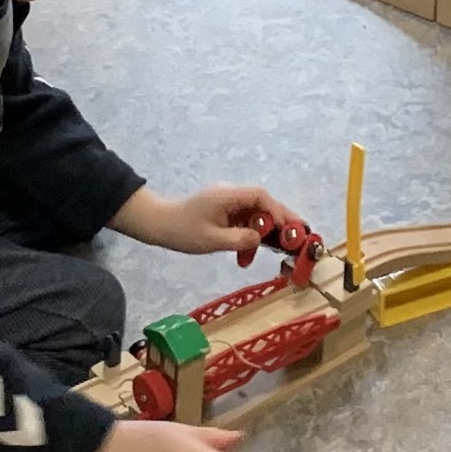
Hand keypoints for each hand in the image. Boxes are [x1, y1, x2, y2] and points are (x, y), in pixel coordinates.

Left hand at [115, 182, 307, 255]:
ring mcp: (226, 201)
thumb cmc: (183, 231)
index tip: (291, 228)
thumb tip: (260, 239)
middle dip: (278, 223)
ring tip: (257, 257)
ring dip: (259, 235)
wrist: (158, 225)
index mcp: (228, 195)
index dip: (279, 211)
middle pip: (262, 204)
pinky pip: (243, 221)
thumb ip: (239, 240)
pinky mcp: (223, 211)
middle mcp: (230, 194)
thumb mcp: (212, 240)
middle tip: (292, 241)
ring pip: (253, 215)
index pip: (261, 197)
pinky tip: (243, 255)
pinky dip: (247, 236)